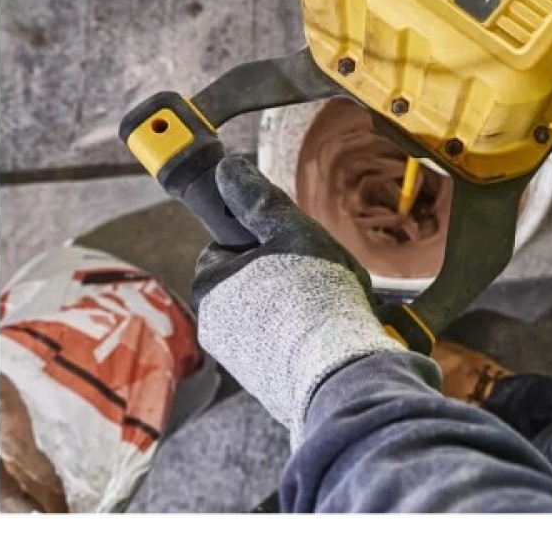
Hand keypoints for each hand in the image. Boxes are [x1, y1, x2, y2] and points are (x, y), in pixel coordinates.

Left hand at [191, 156, 403, 445]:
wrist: (341, 371)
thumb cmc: (316, 296)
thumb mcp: (291, 230)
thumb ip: (259, 199)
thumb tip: (229, 169)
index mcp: (210, 284)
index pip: (225, 247)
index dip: (260, 240)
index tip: (287, 244)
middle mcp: (213, 324)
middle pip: (249, 281)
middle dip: (279, 275)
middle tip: (314, 275)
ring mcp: (238, 358)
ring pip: (268, 313)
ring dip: (292, 306)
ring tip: (326, 305)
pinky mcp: (263, 383)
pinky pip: (280, 345)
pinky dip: (300, 336)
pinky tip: (326, 332)